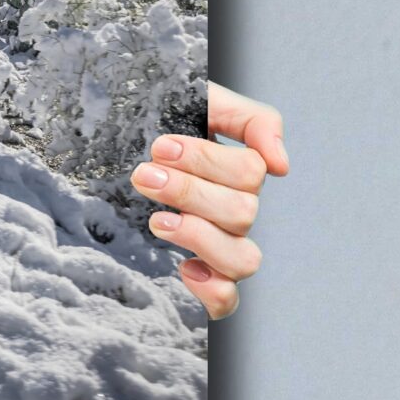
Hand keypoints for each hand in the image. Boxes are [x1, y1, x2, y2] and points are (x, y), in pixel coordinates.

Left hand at [134, 82, 287, 319]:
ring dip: (199, 238)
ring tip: (156, 220)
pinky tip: (184, 268)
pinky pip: (226, 301)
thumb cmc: (164, 116)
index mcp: (241, 172)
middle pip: (242, 214)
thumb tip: (281, 165)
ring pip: (243, 260)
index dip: (206, 161)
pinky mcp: (203, 274)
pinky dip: (212, 292)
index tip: (160, 146)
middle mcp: (237, 211)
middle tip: (144, 175)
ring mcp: (222, 244)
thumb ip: (252, 119)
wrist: (118, 135)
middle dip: (189, 193)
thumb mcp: (204, 99)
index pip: (249, 173)